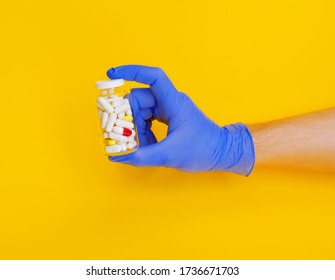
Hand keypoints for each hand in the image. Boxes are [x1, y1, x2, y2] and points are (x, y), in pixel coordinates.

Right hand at [107, 65, 254, 174]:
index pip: (153, 76)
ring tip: (141, 146)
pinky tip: (147, 145)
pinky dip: (143, 132)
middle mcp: (170, 101)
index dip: (132, 71)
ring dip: (136, 129)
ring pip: (141, 111)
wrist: (222, 152)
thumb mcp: (170, 155)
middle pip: (139, 99)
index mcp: (174, 102)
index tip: (112, 73)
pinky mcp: (168, 117)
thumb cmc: (203, 150)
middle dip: (129, 118)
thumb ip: (143, 156)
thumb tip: (118, 156)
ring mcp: (169, 108)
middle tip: (125, 137)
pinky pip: (147, 119)